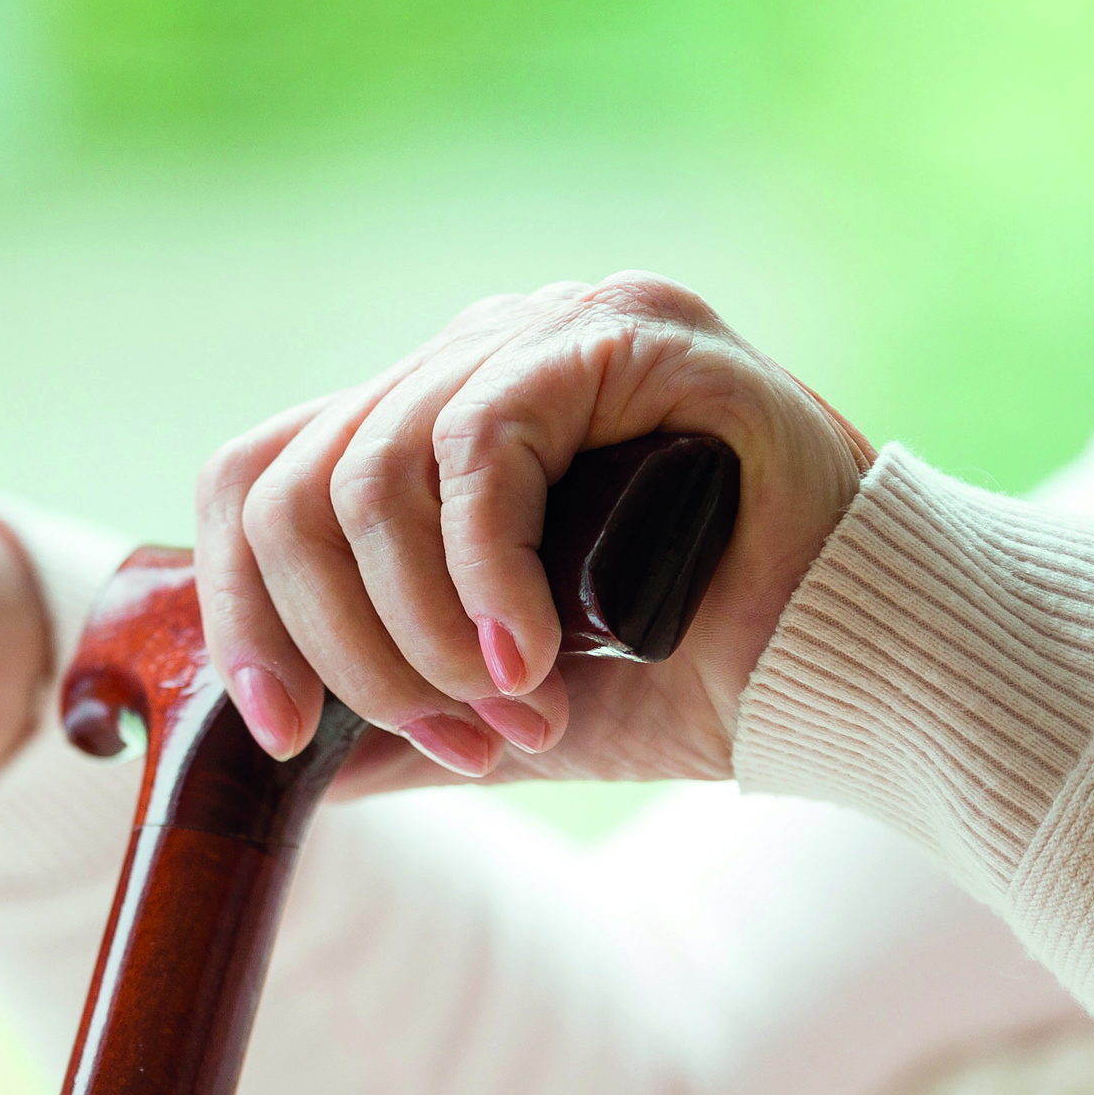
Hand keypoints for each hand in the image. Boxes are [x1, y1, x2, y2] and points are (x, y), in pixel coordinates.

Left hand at [195, 274, 873, 793]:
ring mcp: (541, 332)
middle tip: (452, 735)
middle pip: (293, 486)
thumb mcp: (493, 710)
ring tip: (511, 708)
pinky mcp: (623, 335)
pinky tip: (530, 655)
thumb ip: (388, 717)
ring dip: (419, 631)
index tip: (281, 735)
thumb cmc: (686, 679)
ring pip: (370, 476)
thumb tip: (276, 762)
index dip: (241, 611)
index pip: (260, 482)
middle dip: (345, 649)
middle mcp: (465, 361)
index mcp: (420, 426)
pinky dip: (483, 575)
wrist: (852, 674)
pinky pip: (480, 446)